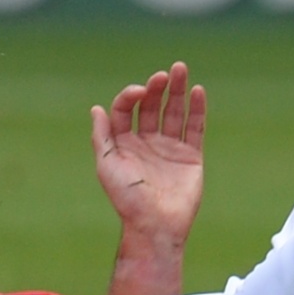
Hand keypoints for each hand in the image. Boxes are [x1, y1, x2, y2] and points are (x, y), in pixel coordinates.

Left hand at [88, 63, 206, 247]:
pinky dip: (197, 109)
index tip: (140, 91)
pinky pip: (195, 128)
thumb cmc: (127, 198)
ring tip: (181, 69)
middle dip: (157, 88)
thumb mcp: (107, 166)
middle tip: (165, 74)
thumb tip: (96, 108)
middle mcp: (147, 142)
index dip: (131, 96)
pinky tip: (197, 91)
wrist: (155, 225)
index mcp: (124, 143)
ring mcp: (169, 148)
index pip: (127, 110)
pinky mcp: (190, 156)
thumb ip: (102, 137)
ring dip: (178, 90)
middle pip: (152, 106)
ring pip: (174, 112)